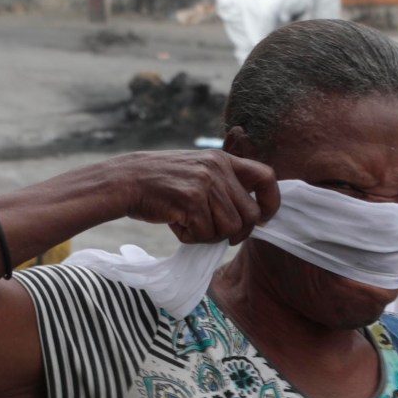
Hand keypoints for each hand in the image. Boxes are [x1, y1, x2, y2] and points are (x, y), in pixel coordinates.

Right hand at [111, 151, 279, 244]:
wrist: (126, 180)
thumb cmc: (161, 182)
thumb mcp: (197, 170)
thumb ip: (223, 186)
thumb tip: (252, 217)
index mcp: (223, 160)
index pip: (266, 177)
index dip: (271, 202)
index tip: (263, 217)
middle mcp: (218, 169)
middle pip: (250, 215)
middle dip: (237, 232)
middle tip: (215, 233)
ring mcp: (205, 184)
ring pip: (229, 229)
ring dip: (209, 236)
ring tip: (189, 224)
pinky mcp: (191, 201)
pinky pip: (204, 235)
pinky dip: (190, 237)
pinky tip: (176, 224)